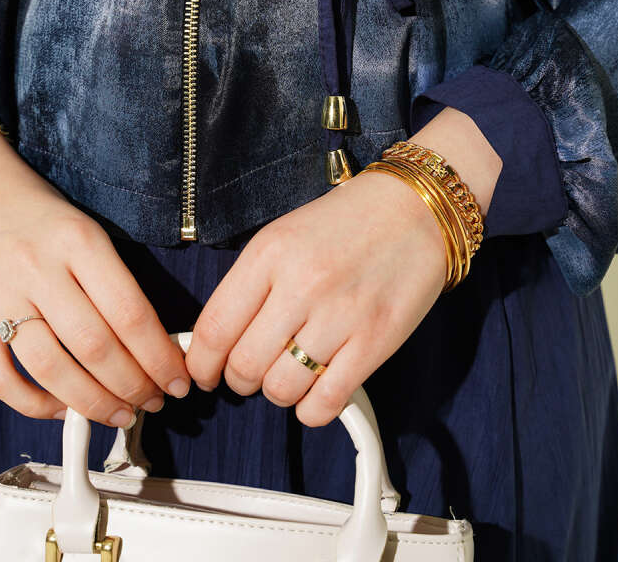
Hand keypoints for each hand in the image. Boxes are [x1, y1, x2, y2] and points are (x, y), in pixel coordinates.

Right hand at [0, 83, 190, 426]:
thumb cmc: (36, 210)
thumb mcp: (84, 227)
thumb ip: (112, 278)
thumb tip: (153, 341)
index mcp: (78, 240)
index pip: (129, 311)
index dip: (160, 357)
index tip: (179, 380)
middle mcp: (38, 269)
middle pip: (95, 347)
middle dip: (135, 386)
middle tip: (155, 401)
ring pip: (53, 370)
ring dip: (94, 404)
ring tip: (120, 413)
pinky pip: (2, 380)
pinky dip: (37, 405)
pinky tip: (63, 409)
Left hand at [184, 106, 501, 426]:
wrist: (415, 209)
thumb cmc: (346, 222)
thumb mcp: (284, 235)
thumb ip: (250, 284)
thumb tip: (217, 340)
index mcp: (270, 253)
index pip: (215, 327)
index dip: (202, 362)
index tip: (203, 373)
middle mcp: (301, 284)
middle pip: (244, 365)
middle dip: (238, 379)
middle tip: (249, 372)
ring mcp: (340, 315)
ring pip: (280, 389)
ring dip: (276, 392)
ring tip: (288, 373)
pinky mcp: (375, 342)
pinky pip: (324, 404)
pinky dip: (311, 408)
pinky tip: (316, 386)